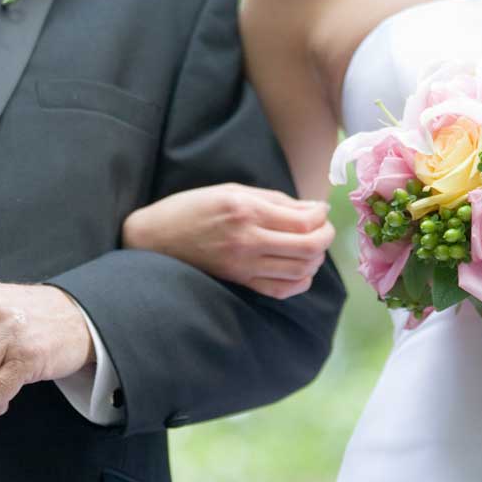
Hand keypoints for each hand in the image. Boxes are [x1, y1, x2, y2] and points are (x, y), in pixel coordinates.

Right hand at [123, 183, 334, 299]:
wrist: (155, 238)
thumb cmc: (192, 208)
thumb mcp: (232, 191)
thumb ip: (274, 200)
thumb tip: (313, 210)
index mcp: (246, 211)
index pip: (304, 220)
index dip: (321, 216)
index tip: (320, 211)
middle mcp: (248, 241)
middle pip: (308, 247)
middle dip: (325, 237)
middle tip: (323, 229)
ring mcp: (244, 266)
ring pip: (300, 271)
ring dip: (315, 259)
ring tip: (311, 246)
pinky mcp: (240, 282)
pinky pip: (282, 290)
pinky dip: (300, 281)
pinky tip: (299, 269)